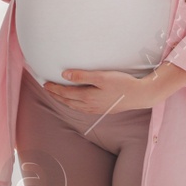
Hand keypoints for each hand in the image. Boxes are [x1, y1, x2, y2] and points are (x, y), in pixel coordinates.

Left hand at [43, 68, 161, 113]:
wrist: (140, 96)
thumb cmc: (122, 84)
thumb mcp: (102, 77)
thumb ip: (82, 76)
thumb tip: (65, 75)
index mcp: (87, 97)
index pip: (65, 93)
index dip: (54, 88)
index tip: (45, 82)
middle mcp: (89, 106)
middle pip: (67, 100)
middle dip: (55, 94)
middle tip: (46, 88)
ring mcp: (95, 109)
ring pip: (73, 106)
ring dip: (63, 100)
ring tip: (56, 94)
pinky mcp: (102, 109)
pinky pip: (81, 108)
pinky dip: (73, 104)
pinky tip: (74, 102)